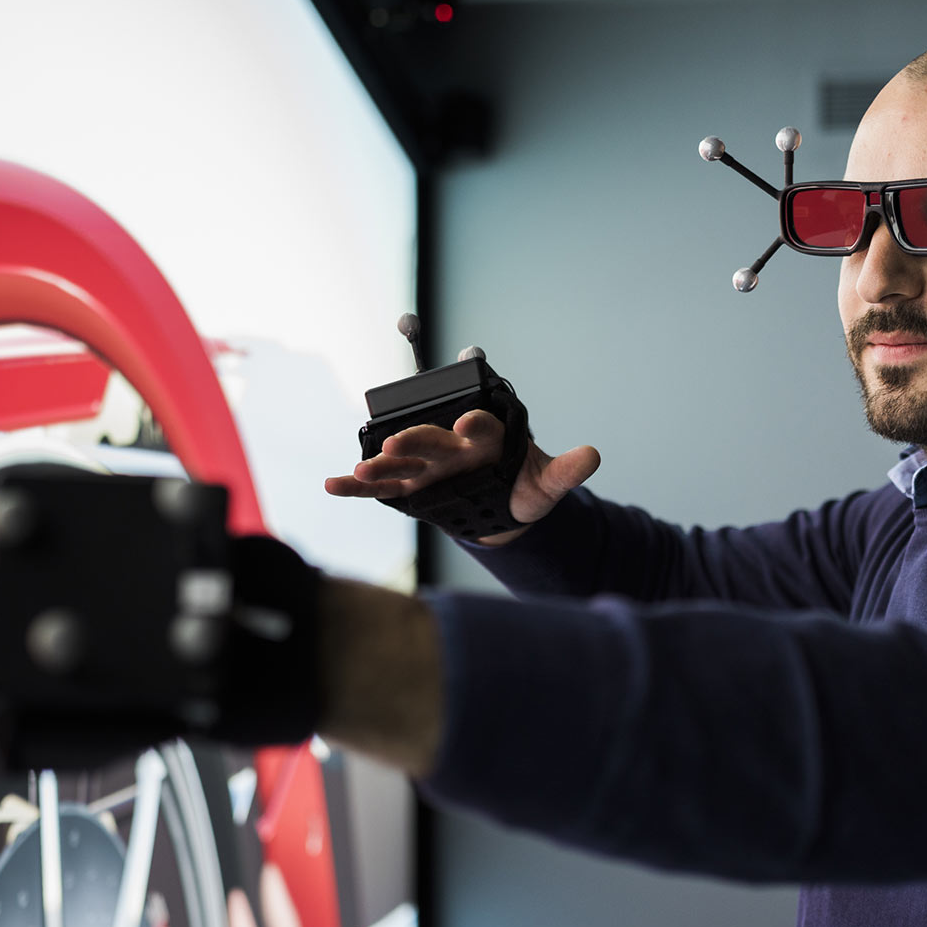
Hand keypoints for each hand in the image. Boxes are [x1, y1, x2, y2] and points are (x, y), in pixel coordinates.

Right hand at [323, 409, 599, 545]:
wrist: (501, 504)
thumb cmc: (522, 486)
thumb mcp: (546, 485)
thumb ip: (564, 472)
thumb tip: (593, 457)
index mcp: (485, 438)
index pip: (480, 426)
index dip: (475, 424)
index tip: (471, 422)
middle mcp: (450, 447)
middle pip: (430, 440)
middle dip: (415, 441)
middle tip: (397, 442)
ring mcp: (426, 468)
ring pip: (401, 465)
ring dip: (380, 465)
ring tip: (362, 468)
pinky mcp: (409, 490)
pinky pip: (380, 488)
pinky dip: (356, 487)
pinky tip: (333, 484)